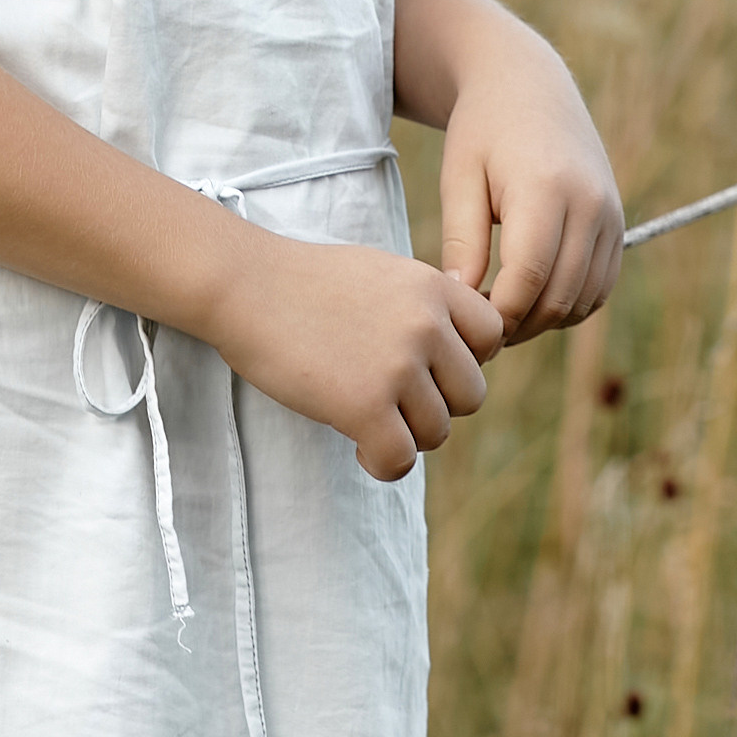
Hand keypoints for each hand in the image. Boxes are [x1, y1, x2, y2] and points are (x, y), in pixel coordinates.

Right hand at [208, 232, 503, 481]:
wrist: (245, 286)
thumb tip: (464, 356)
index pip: (491, 336)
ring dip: (404, 434)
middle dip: (434, 404)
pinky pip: (400, 460)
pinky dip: (380, 462)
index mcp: (431, 286)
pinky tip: (356, 444)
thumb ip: (426, 307)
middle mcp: (424, 324)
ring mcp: (397, 366)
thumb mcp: (382, 274)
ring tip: (364, 414)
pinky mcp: (365, 406)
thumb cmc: (306, 282)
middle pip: (470, 394)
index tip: (427, 365)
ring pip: (437, 432)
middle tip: (390, 398)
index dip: (463, 357)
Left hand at [437, 13, 622, 342]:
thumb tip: (463, 302)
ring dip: (545, 319)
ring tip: (504, 312)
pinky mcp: (617, 223)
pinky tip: (533, 296)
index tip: (467, 318)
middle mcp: (588, 204)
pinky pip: (600, 287)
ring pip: (583, 300)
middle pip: (558, 297)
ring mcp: (609, 215)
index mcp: (545, 188)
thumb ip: (462, 240)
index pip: (526, 279)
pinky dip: (570, 304)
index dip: (497, 313)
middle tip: (481, 325)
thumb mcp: (459, 177)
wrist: (528, 85)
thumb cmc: (483, 129)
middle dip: (519, 324)